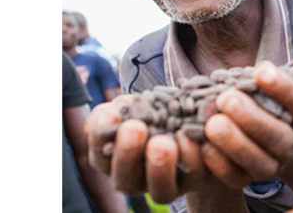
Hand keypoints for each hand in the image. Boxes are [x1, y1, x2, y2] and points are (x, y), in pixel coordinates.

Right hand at [85, 96, 239, 204]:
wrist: (192, 120)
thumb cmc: (155, 111)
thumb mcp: (136, 105)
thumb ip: (120, 108)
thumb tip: (109, 114)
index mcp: (114, 161)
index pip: (100, 155)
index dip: (101, 136)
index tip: (111, 114)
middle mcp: (135, 180)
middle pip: (126, 180)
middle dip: (128, 153)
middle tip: (135, 127)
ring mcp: (164, 185)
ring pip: (160, 189)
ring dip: (160, 164)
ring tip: (163, 140)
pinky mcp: (192, 182)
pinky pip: (192, 177)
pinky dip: (191, 157)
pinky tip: (188, 136)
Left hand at [204, 61, 292, 187]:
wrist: (286, 148)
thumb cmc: (287, 107)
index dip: (285, 89)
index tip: (261, 71)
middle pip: (280, 139)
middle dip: (253, 119)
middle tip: (226, 98)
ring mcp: (273, 167)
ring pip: (260, 164)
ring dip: (235, 144)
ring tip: (212, 124)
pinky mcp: (250, 180)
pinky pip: (237, 179)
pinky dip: (220, 165)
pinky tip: (204, 145)